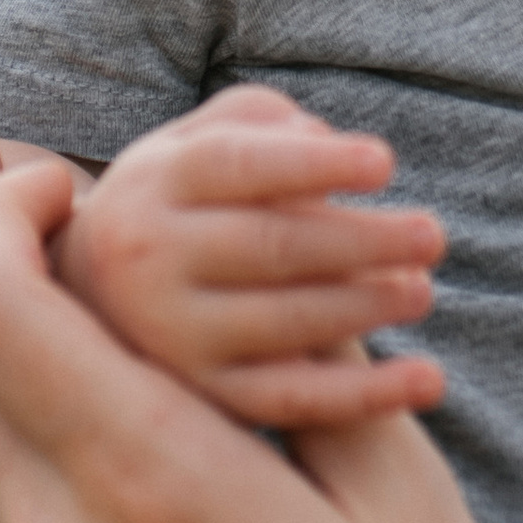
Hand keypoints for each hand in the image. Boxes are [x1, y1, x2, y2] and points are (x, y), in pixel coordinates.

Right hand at [55, 84, 446, 427]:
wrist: (89, 296)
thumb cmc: (177, 203)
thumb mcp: (194, 144)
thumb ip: (257, 121)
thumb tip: (320, 138)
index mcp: (154, 183)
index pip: (240, 164)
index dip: (315, 165)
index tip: (386, 163)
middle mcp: (149, 259)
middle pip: (272, 246)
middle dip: (362, 241)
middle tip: (433, 236)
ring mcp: (170, 336)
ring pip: (285, 323)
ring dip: (366, 308)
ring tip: (422, 290)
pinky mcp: (202, 398)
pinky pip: (293, 402)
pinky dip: (366, 397)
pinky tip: (427, 381)